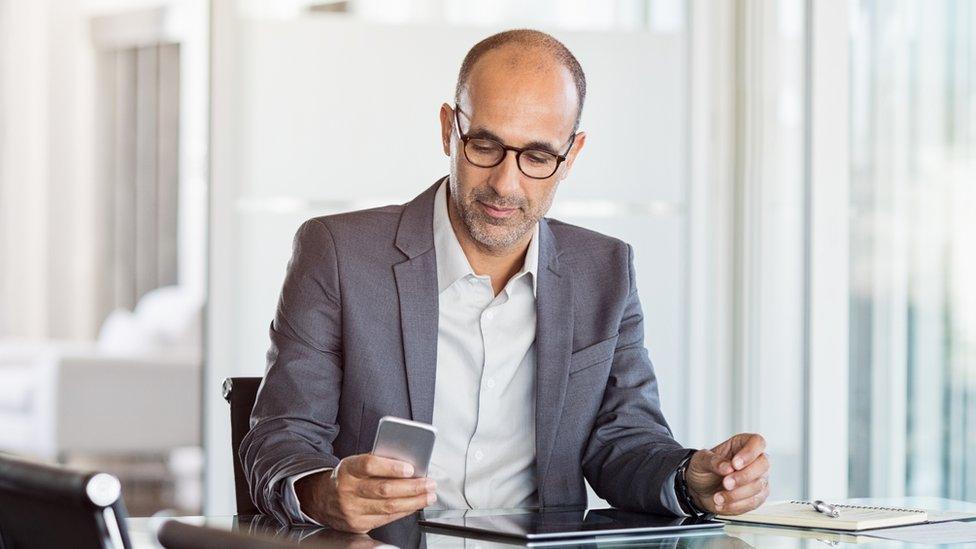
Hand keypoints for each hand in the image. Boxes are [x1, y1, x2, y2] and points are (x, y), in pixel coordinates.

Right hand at [295, 454, 436, 532]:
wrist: (321, 499)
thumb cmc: (347, 477)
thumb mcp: (355, 463)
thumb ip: (378, 462)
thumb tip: (409, 464)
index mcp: (347, 469)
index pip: (369, 465)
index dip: (391, 467)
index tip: (410, 468)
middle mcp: (347, 490)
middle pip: (384, 489)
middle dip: (412, 487)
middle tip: (429, 483)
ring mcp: (351, 510)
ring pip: (388, 507)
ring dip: (413, 501)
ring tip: (428, 495)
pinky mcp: (357, 524)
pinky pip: (386, 519)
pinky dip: (403, 511)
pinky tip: (414, 505)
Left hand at [685, 433, 768, 514]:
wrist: (699, 490)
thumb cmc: (703, 470)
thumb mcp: (700, 460)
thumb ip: (713, 461)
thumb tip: (727, 467)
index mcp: (741, 444)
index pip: (757, 442)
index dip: (749, 453)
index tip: (735, 464)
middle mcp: (754, 460)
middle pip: (763, 464)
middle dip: (744, 477)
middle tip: (726, 483)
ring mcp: (758, 478)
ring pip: (758, 486)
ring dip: (737, 494)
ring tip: (717, 497)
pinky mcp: (757, 496)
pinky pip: (753, 502)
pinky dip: (736, 505)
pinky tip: (723, 503)